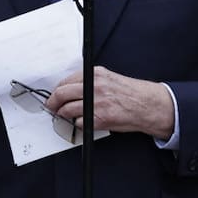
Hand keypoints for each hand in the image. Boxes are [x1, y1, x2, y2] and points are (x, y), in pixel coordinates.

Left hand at [45, 66, 174, 139]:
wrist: (146, 104)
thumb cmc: (130, 93)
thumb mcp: (110, 78)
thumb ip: (90, 81)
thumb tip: (71, 88)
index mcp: (96, 74)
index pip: (66, 81)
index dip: (56, 91)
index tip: (54, 96)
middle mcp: (94, 86)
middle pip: (61, 94)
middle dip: (53, 103)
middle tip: (51, 107)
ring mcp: (95, 103)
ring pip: (66, 110)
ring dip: (64, 114)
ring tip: (67, 115)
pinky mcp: (98, 118)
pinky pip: (78, 122)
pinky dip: (78, 123)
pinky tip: (85, 120)